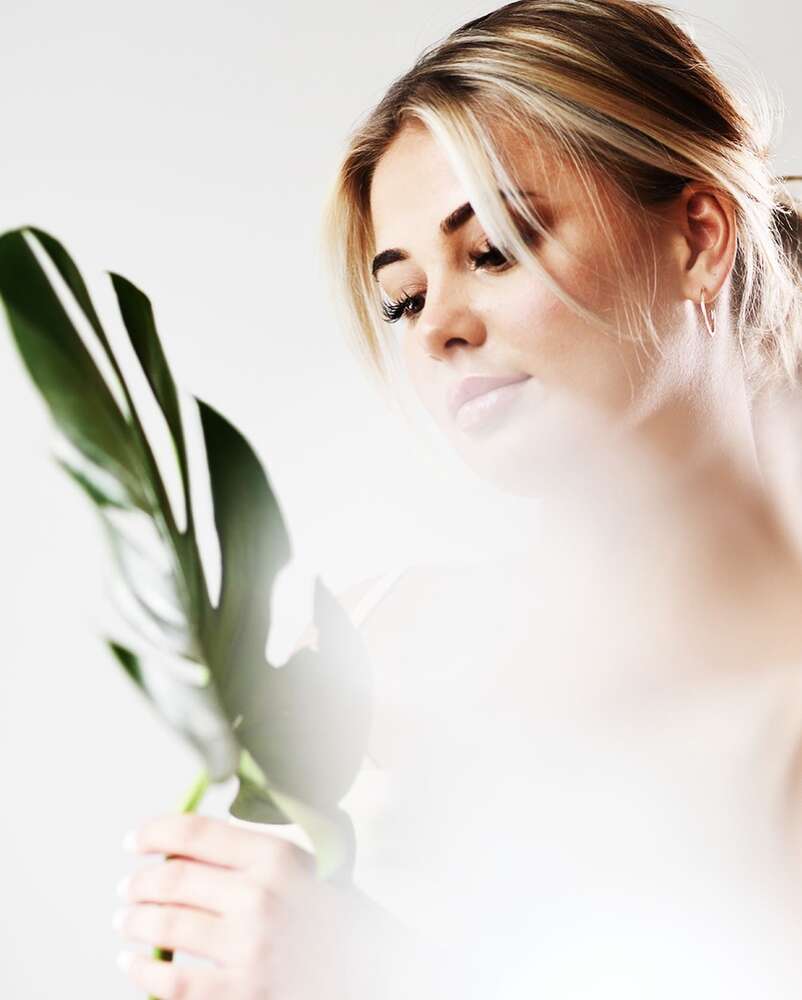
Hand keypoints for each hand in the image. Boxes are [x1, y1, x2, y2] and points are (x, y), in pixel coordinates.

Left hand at [113, 812, 416, 999]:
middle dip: (138, 882)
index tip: (134, 840)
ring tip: (126, 920)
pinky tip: (134, 964)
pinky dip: (144, 972)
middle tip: (127, 886)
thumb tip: (174, 848)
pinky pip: (174, 982)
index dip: (154, 833)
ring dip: (134, 922)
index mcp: (273, 857)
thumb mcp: (293, 866)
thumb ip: (241, 853)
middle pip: (172, 879)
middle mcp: (260, 897)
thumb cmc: (322, 911)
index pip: (195, 832)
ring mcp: (250, 947)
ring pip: (166, 927)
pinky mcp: (243, 991)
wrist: (363, 962)